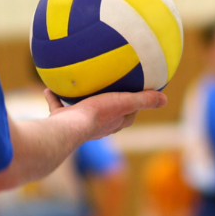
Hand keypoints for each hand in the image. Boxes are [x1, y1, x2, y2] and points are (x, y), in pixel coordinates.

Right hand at [45, 89, 166, 141]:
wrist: (67, 128)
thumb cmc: (98, 115)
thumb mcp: (125, 103)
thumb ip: (144, 100)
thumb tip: (165, 99)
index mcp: (114, 123)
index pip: (128, 114)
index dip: (133, 104)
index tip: (136, 92)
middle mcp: (97, 126)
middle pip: (106, 113)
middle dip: (107, 104)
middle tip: (108, 89)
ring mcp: (77, 124)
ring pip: (80, 111)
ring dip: (80, 102)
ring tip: (79, 87)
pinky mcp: (61, 121)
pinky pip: (57, 107)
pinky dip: (54, 98)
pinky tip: (49, 87)